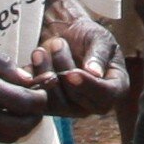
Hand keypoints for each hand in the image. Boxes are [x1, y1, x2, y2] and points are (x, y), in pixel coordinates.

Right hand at [0, 39, 53, 143]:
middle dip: (34, 116)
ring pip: (6, 137)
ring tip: (15, 109)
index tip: (40, 90)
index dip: (40, 98)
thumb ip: (0, 63)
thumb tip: (27, 79)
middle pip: (21, 127)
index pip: (25, 103)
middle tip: (34, 104)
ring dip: (17, 125)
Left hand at [28, 1, 129, 117]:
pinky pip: (39, 102)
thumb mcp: (99, 38)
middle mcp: (95, 102)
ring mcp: (72, 107)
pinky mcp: (50, 105)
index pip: (107, 96)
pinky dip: (31, 83)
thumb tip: (95, 73)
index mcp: (115, 87)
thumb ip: (98, 55)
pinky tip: (28, 66)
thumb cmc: (88, 36)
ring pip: (57, 104)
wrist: (66, 35)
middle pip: (79, 102)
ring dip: (46, 74)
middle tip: (57, 43)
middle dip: (64, 71)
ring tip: (40, 50)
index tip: (72, 73)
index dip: (89, 86)